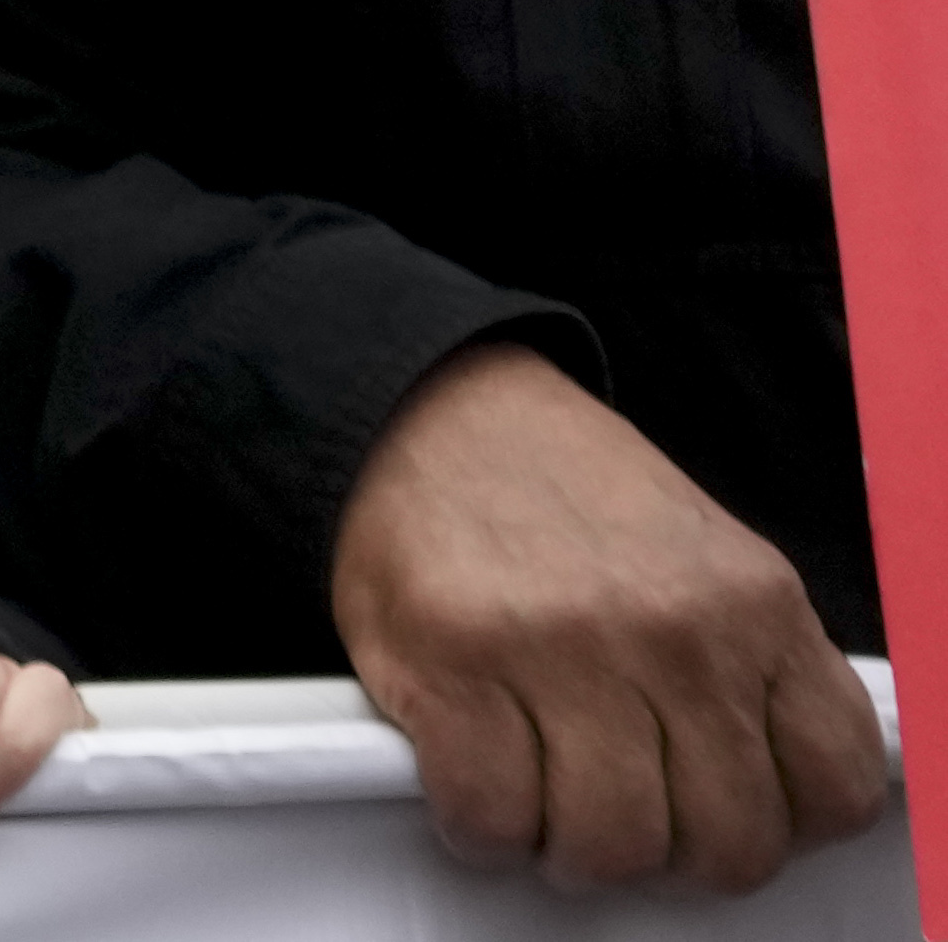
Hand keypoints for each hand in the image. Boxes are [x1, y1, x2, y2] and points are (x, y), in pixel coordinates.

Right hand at [327, 341, 889, 891]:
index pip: (835, 787)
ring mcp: (562, 649)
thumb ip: (756, 669)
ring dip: (576, 854)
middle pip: (726, 844)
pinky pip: (490, 818)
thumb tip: (773, 795)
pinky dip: (483, 831)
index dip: (782, 827)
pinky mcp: (453, 665)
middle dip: (675, 860)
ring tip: (548, 808)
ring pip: (614, 849)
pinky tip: (477, 783)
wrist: (432, 407)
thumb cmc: (569, 501)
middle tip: (631, 823)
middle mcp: (676, 633)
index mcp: (756, 607)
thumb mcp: (709, 563)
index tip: (729, 812)